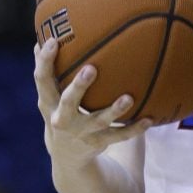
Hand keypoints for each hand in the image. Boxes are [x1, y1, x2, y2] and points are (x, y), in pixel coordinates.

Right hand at [33, 38, 149, 170]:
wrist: (66, 156)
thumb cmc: (59, 111)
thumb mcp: (49, 95)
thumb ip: (49, 70)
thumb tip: (43, 36)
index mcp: (48, 103)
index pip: (43, 80)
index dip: (45, 62)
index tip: (54, 41)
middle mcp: (62, 119)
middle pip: (69, 103)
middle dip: (79, 87)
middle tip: (91, 69)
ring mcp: (82, 133)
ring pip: (99, 121)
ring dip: (114, 110)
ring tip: (129, 98)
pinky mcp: (99, 143)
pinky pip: (119, 136)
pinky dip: (135, 129)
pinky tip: (150, 119)